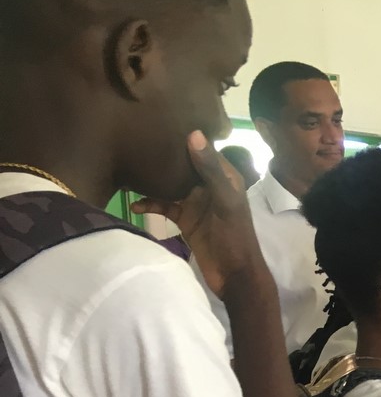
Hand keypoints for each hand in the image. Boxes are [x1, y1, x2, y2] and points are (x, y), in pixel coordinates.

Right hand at [131, 131, 260, 298]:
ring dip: (153, 180)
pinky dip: (150, 204)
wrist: (234, 276)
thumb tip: (193, 134)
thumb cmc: (235, 237)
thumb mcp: (225, 201)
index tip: (162, 120)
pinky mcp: (186, 220)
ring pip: (171, 185)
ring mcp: (196, 203)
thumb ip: (210, 170)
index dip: (187, 136)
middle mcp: (210, 187)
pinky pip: (164, 206)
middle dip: (165, 155)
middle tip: (137, 139)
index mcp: (225, 178)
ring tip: (129, 170)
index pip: (205, 150)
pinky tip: (134, 204)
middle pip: (185, 165)